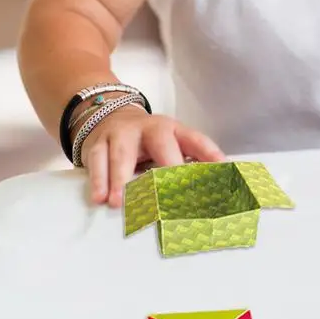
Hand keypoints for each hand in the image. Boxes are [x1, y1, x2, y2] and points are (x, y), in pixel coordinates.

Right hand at [79, 106, 224, 207]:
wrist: (110, 116)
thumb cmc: (146, 141)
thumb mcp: (169, 147)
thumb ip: (187, 164)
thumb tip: (211, 191)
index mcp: (174, 130)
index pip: (196, 140)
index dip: (210, 155)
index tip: (221, 172)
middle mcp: (151, 129)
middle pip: (162, 143)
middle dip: (168, 166)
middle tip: (172, 191)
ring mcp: (124, 134)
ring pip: (123, 153)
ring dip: (121, 180)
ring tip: (120, 202)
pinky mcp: (99, 142)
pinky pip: (98, 160)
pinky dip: (99, 180)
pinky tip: (100, 197)